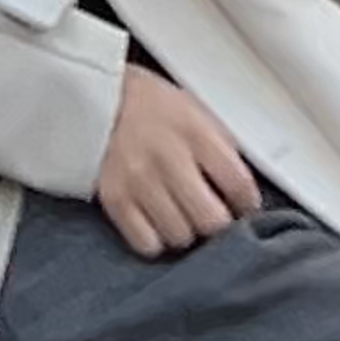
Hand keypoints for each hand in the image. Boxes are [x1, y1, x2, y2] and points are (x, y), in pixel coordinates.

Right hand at [93, 69, 259, 256]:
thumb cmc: (147, 103)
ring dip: (185, 231)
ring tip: (180, 215)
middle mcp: (168, 157)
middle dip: (217, 223)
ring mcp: (140, 181)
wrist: (91, 96)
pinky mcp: (115, 200)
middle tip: (211, 215)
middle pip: (212, 221)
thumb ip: (219, 143)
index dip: (248, 205)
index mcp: (194, 130)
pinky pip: (147, 244)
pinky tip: (156, 222)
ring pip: (180, 237)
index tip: (244, 208)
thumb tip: (243, 186)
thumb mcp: (192, 107)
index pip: (238, 184)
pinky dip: (155, 240)